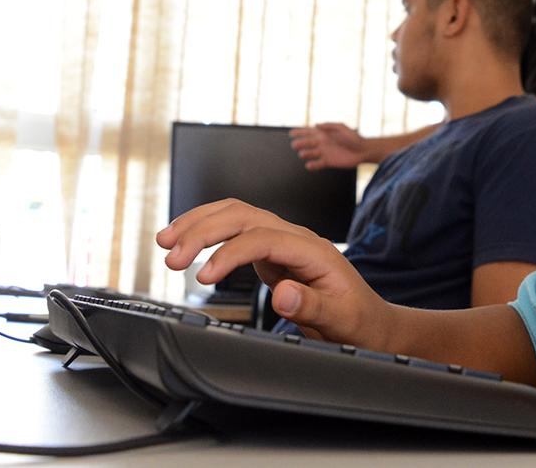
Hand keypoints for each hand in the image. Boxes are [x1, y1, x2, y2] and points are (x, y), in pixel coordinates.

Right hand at [157, 199, 390, 347]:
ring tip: (166, 241)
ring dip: (199, 223)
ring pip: (236, 214)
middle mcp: (296, 237)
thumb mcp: (341, 320)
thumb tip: (283, 293)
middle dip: (203, 230)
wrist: (369, 321)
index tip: (203, 277)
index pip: (261, 238)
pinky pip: (236, 230)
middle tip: (171, 256)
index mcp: (313, 250)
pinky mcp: (272, 251)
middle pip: (243, 215)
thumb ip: (312, 306)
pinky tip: (188, 242)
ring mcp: (283, 240)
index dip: (229, 254)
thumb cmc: (358, 321)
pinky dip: (209, 232)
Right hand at [290, 122, 369, 169]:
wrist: (363, 150)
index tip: (291, 134)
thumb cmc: (354, 137)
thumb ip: (329, 126)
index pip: (309, 132)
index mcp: (324, 134)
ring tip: (302, 154)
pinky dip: (313, 166)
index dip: (300, 132)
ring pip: (311, 153)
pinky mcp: (328, 162)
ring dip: (306, 154)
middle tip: (294, 145)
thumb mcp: (342, 128)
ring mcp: (325, 153)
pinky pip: (318, 164)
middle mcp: (322, 143)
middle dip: (300, 143)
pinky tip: (309, 166)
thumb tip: (316, 125)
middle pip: (308, 143)